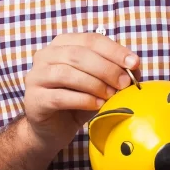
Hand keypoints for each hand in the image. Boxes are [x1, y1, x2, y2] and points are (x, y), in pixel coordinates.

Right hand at [23, 33, 140, 152]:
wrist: (51, 130)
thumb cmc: (76, 102)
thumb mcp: (98, 84)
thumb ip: (113, 73)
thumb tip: (135, 68)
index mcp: (62, 44)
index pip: (90, 40)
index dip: (114, 50)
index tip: (134, 63)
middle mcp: (45, 56)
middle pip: (78, 54)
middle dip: (106, 68)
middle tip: (124, 83)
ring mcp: (36, 76)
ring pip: (67, 73)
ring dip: (95, 84)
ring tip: (111, 95)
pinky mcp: (34, 99)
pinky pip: (60, 96)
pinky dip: (83, 100)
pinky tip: (97, 105)